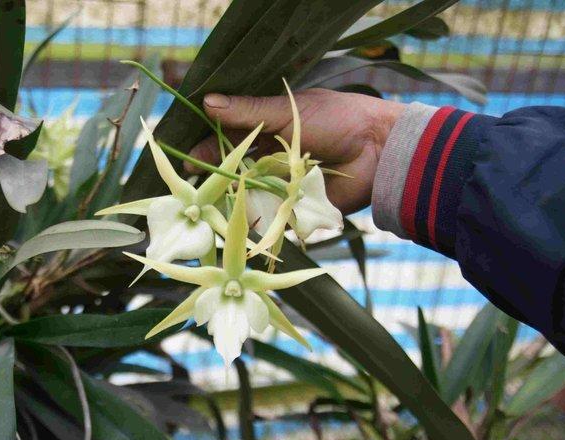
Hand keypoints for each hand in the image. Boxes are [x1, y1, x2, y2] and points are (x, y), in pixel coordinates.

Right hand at [188, 88, 405, 214]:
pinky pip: (267, 213)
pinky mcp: (292, 206)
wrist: (377, 152)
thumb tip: (207, 101)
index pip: (228, 137)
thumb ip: (248, 111)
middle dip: (213, 174)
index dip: (206, 144)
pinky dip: (252, 213)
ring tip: (209, 198)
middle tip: (192, 179)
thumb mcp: (287, 112)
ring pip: (245, 192)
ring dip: (229, 195)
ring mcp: (280, 183)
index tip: (187, 154)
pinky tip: (235, 214)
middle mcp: (270, 157)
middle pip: (232, 167)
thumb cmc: (337, 121)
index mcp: (268, 129)